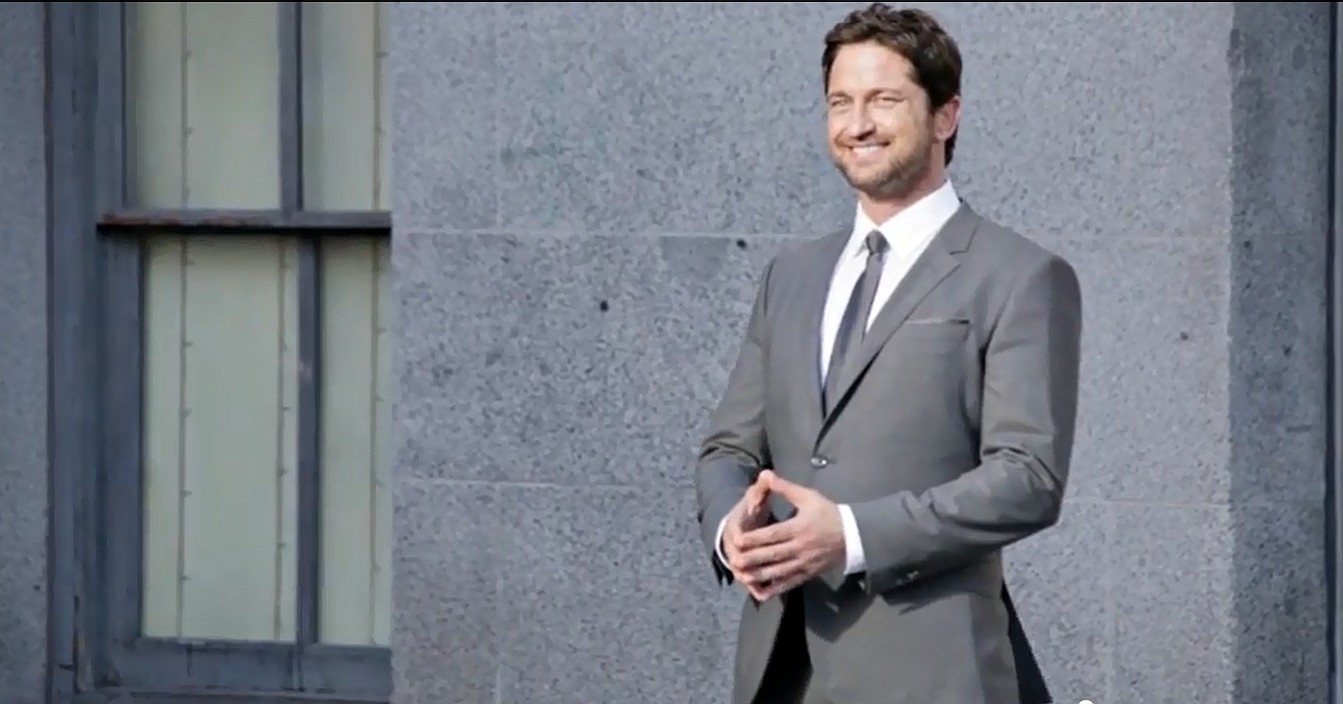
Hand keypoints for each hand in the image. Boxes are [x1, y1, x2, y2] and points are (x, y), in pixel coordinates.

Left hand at [732, 471, 845, 599]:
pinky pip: (789, 583)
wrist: (854, 535)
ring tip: (742, 576)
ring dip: (759, 575)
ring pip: (778, 572)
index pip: (772, 535)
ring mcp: (804, 563)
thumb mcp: (808, 497)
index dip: (753, 538)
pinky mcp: (808, 574)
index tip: (737, 540)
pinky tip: (760, 592)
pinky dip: (774, 588)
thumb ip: (785, 488)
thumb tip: (766, 474)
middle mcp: (800, 547)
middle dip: (751, 558)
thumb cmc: (828, 513)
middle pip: (772, 555)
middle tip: (732, 561)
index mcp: (799, 528)